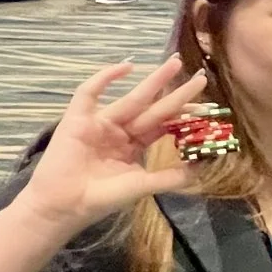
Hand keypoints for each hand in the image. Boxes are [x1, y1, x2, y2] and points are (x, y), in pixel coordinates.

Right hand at [14, 59, 206, 235]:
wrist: (64, 207)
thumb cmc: (101, 199)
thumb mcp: (142, 186)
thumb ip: (171, 176)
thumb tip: (202, 166)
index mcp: (133, 145)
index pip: (163, 124)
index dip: (183, 115)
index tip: (207, 108)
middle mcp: (119, 130)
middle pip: (153, 108)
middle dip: (177, 93)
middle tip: (201, 78)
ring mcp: (99, 123)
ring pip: (131, 97)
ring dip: (154, 80)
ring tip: (176, 63)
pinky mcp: (77, 118)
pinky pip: (89, 92)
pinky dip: (105, 78)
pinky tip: (127, 67)